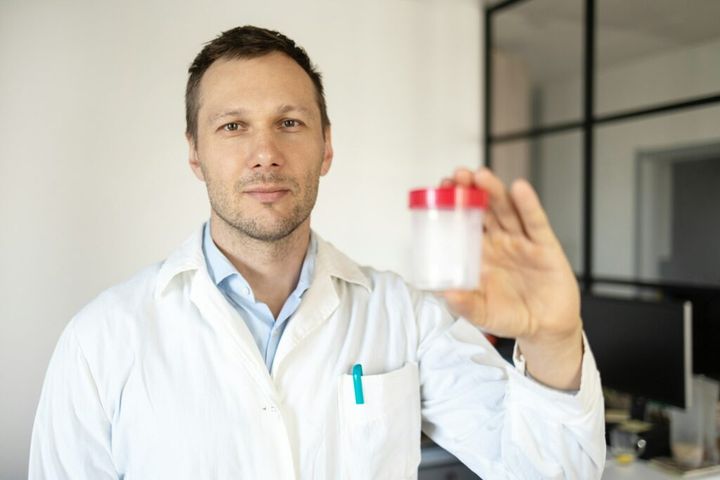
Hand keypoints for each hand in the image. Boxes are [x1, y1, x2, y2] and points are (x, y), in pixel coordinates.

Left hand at [441, 167, 582, 389]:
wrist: (546, 328)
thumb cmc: (511, 316)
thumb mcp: (482, 314)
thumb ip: (464, 304)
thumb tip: (444, 293)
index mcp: (479, 253)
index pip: (462, 222)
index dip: (452, 204)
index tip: (440, 188)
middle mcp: (499, 241)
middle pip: (483, 208)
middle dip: (469, 190)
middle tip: (457, 175)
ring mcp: (521, 241)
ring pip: (506, 210)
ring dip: (494, 191)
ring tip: (481, 176)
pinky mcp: (545, 246)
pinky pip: (536, 222)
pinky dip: (528, 205)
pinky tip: (519, 189)